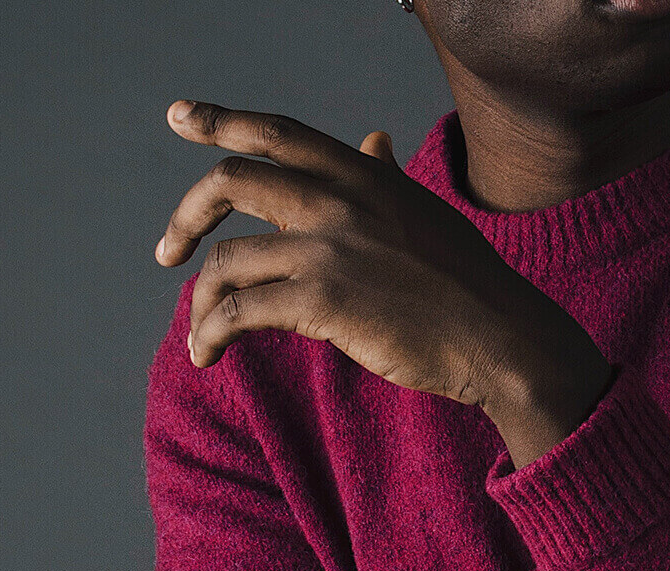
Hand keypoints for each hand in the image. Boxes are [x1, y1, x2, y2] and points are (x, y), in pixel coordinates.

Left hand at [155, 101, 604, 411]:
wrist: (501, 336)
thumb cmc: (467, 283)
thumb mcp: (425, 211)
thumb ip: (385, 176)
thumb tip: (373, 139)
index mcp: (363, 176)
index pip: (278, 133)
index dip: (222, 120)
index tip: (180, 116)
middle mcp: (340, 200)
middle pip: (230, 182)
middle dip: (186, 216)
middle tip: (169, 251)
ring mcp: (329, 248)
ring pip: (226, 260)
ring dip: (200, 302)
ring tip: (203, 335)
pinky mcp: (322, 300)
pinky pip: (238, 310)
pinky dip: (210, 334)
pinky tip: (209, 355)